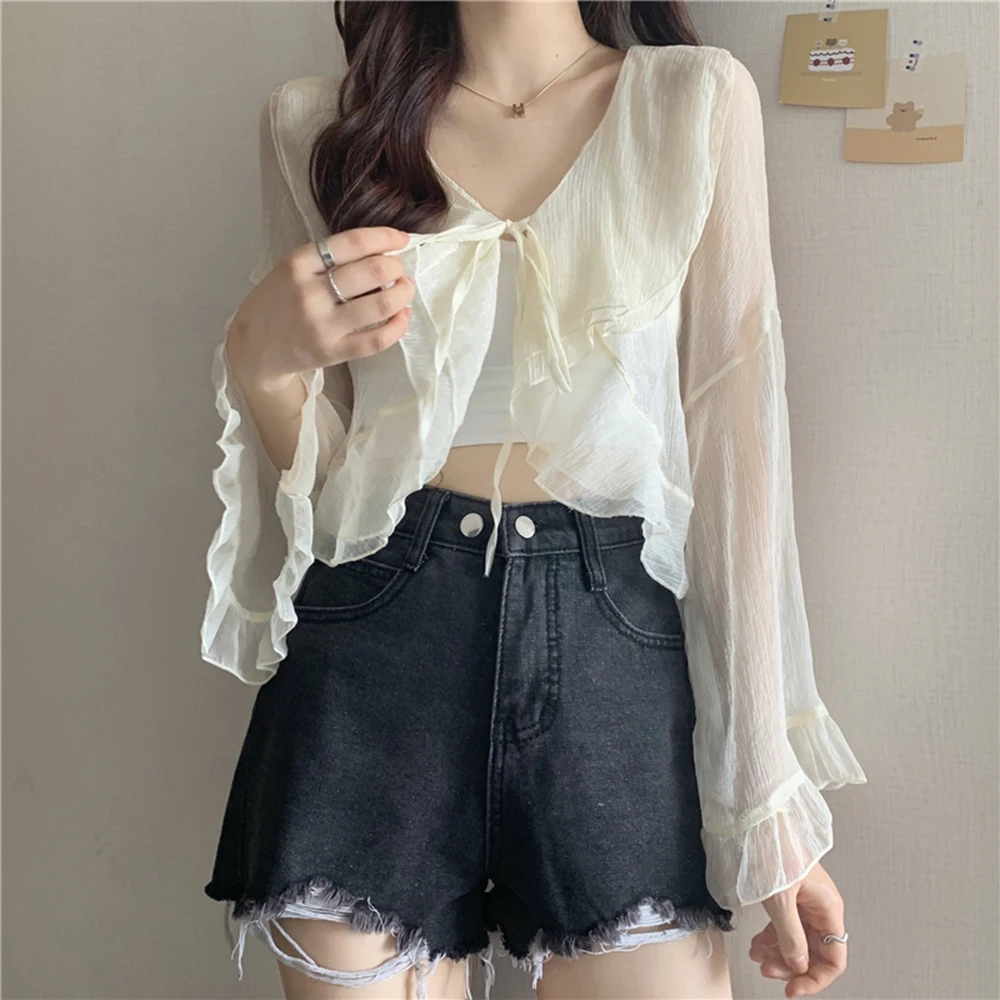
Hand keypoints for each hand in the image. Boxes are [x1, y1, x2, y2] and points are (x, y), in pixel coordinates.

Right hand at [226, 226, 414, 390]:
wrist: (255, 347)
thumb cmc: (279, 302)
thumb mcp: (292, 268)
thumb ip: (329, 258)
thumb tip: (382, 249)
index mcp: (298, 264)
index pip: (353, 243)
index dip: (385, 238)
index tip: (400, 239)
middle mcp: (310, 293)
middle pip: (372, 272)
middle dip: (396, 266)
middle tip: (398, 269)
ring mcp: (322, 325)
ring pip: (380, 304)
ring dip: (402, 293)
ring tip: (403, 289)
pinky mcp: (333, 352)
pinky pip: (378, 339)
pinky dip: (398, 325)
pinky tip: (401, 316)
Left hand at [750, 861, 848, 997]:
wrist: (758, 819)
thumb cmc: (773, 849)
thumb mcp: (780, 899)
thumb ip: (791, 936)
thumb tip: (799, 965)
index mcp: (828, 908)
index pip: (834, 958)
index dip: (816, 978)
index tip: (793, 989)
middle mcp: (820, 906)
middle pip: (814, 951)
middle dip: (790, 965)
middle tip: (766, 969)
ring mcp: (804, 900)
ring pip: (797, 939)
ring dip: (778, 952)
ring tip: (756, 955)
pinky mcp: (789, 893)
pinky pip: (785, 924)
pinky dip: (772, 937)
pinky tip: (756, 943)